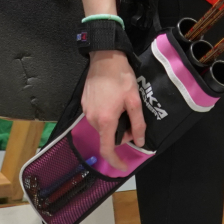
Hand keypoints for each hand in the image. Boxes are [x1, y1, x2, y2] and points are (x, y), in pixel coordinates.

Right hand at [81, 50, 144, 168]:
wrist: (104, 57)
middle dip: (120, 134)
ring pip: (102, 127)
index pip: (107, 149)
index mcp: (105, 120)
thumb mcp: (134, 100)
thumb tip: (139, 142)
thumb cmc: (121, 78)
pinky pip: (96, 117)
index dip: (115, 161)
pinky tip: (113, 101)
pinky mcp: (84, 103)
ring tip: (123, 108)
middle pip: (107, 137)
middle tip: (132, 119)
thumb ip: (137, 123)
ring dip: (113, 124)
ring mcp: (86, 111)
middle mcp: (92, 119)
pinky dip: (106, 116)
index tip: (123, 166)